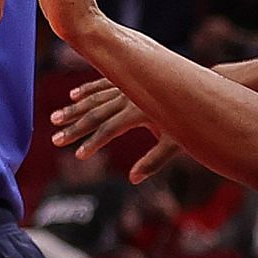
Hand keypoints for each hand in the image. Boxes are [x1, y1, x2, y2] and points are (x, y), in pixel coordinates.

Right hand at [53, 78, 182, 182]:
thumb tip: (133, 179)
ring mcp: (128, 86)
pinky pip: (104, 83)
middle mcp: (130, 96)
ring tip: (55, 119)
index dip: (93, 143)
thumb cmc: (191, 120)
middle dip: (75, 128)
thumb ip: (153, 161)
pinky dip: (88, 90)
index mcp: (139, 111)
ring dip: (74, 109)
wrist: (203, 87)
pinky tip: (74, 96)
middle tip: (56, 139)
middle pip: (96, 114)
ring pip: (95, 98)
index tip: (78, 155)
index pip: (110, 129)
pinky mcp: (130, 79)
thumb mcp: (176, 144)